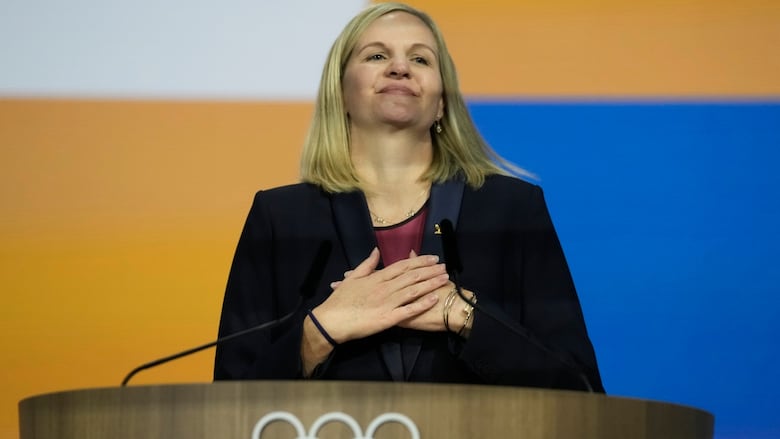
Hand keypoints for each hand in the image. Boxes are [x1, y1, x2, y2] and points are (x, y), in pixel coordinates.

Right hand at [312, 247, 449, 343]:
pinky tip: (434, 298)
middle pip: (412, 276)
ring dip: (430, 283)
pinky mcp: (388, 318)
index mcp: (377, 277)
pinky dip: (422, 304)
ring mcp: (387, 303)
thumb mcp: (352, 278)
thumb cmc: (340, 300)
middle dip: (430, 270)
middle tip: (445, 266)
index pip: (402, 266)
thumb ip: (366, 264)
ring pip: (414, 291)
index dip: (419, 261)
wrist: (331, 321)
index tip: (433, 258)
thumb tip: (376, 250)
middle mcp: (385, 287)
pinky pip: (409, 310)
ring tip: (444, 278)